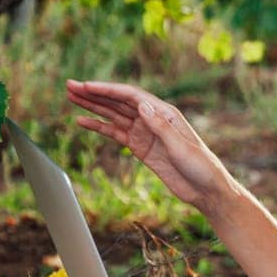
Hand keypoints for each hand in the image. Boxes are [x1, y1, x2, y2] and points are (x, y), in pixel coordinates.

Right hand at [65, 80, 229, 209]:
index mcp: (166, 113)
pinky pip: (115, 133)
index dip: (108, 90)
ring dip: (92, 106)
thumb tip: (143, 105)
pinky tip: (82, 121)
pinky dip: (98, 127)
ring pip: (114, 115)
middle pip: (119, 102)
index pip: (132, 96)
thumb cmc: (201, 167)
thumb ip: (161, 127)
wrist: (206, 190)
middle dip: (94, 93)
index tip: (87, 86)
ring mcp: (145, 133)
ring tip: (71, 97)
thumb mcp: (182, 147)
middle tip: (70, 85)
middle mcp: (153, 119)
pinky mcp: (140, 148)